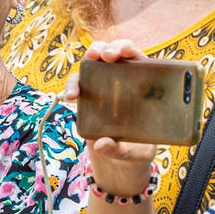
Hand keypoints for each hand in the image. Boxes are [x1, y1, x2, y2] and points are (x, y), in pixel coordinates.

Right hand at [63, 40, 159, 197]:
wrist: (119, 164)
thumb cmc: (136, 151)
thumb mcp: (135, 153)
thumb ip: (120, 149)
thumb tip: (100, 144)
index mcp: (143, 85)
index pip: (137, 58)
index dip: (129, 49)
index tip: (123, 52)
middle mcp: (122, 81)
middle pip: (113, 53)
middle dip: (106, 48)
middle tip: (104, 56)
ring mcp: (103, 87)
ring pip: (93, 63)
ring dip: (88, 60)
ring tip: (87, 64)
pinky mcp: (88, 98)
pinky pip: (78, 84)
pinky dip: (72, 86)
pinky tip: (71, 96)